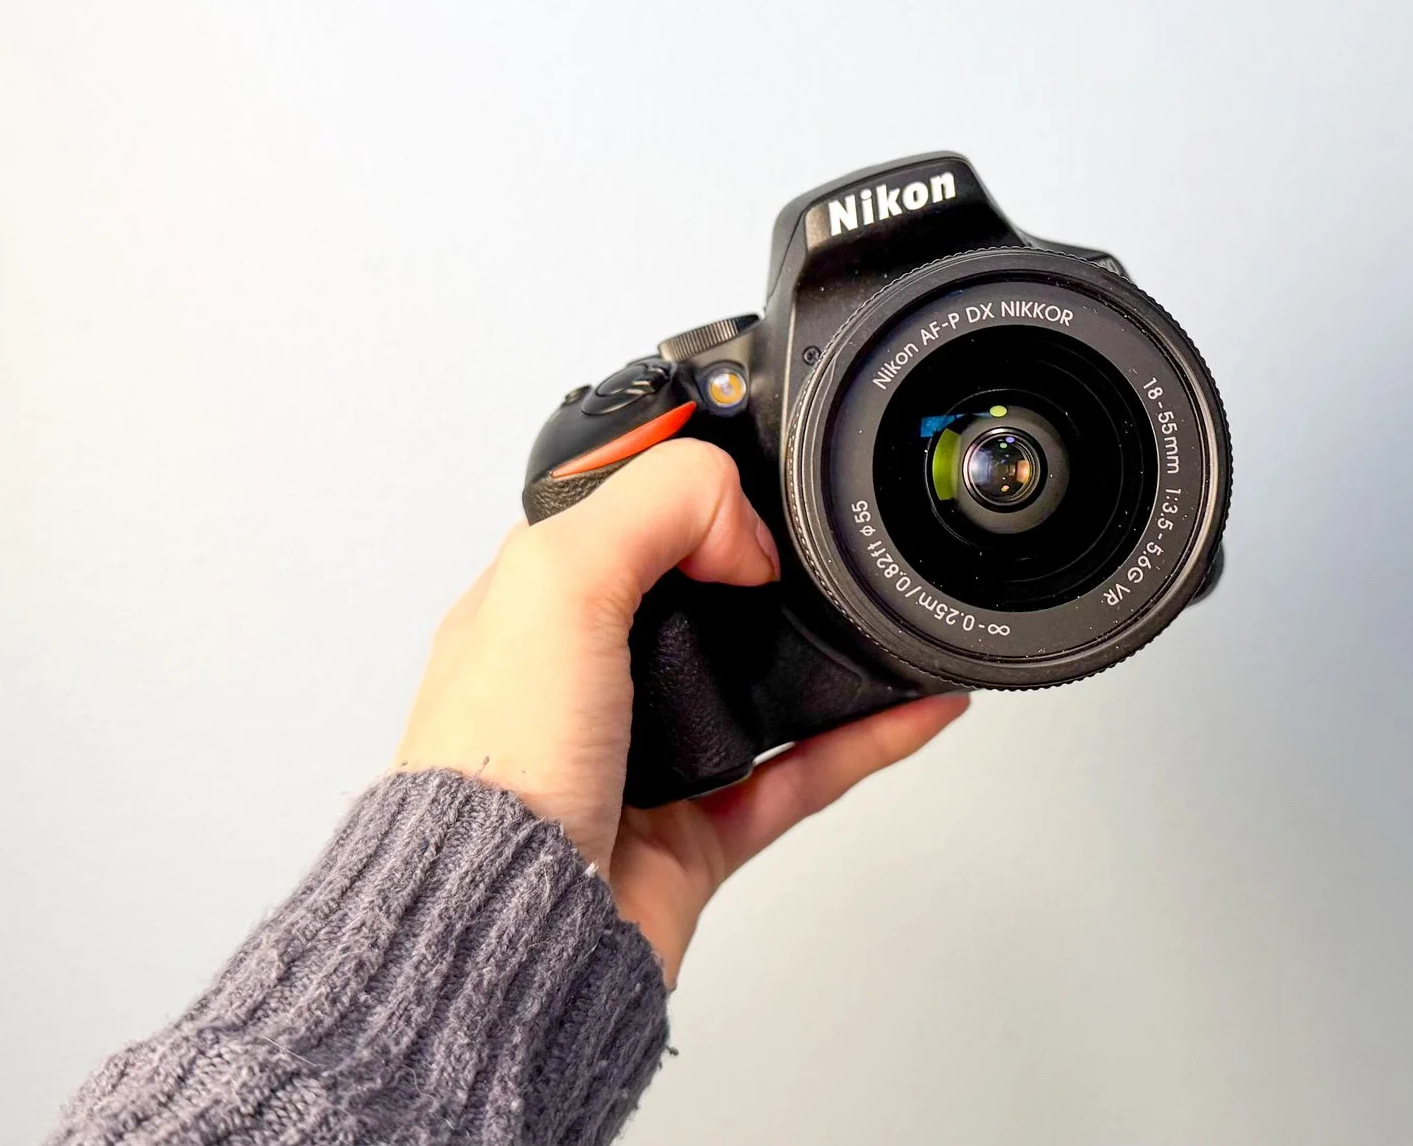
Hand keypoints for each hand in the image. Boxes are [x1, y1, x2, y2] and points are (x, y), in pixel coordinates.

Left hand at [393, 438, 968, 986]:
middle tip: (826, 548)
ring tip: (888, 618)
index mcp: (533, 606)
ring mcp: (646, 754)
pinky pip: (804, 772)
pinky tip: (917, 704)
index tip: (758, 481)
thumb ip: (656, 506)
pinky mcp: (698, 833)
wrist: (507, 931)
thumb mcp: (555, 579)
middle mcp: (586, 676)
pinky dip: (868, 738)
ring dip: (832, 652)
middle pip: (701, 595)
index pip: (622, 512)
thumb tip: (742, 526)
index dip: (690, 485)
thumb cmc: (496, 769)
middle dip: (770, 568)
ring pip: (763, 684)